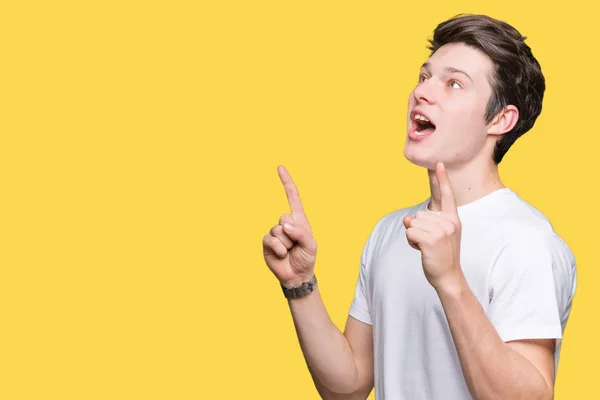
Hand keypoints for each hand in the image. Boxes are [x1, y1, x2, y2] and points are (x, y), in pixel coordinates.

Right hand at [263, 166, 317, 288]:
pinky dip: (279, 248)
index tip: (279, 167)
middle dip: (292, 232)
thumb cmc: (306, 258)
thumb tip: (284, 225)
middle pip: (284, 217)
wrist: (297, 275)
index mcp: (298, 219)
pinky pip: (270, 239)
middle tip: (296, 244)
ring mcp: (275, 233)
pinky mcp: (267, 243)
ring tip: (290, 251)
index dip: (286, 182)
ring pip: (277, 230)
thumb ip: (301, 233)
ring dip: (286, 243)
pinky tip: (282, 255)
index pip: (292, 197)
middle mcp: (285, 223)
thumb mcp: (311, 245)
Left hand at [403, 162, 461, 289]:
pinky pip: (409, 233)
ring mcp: (441, 231)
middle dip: (418, 229)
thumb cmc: (442, 255)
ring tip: (428, 247)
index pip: (446, 196)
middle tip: (431, 243)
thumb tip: (407, 219)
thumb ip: (425, 223)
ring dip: (414, 236)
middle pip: (419, 214)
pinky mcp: (431, 239)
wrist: (448, 276)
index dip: (442, 179)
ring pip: (412, 223)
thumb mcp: (438, 235)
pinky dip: (411, 242)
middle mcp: (449, 222)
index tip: (438, 163)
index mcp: (453, 219)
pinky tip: (422, 250)